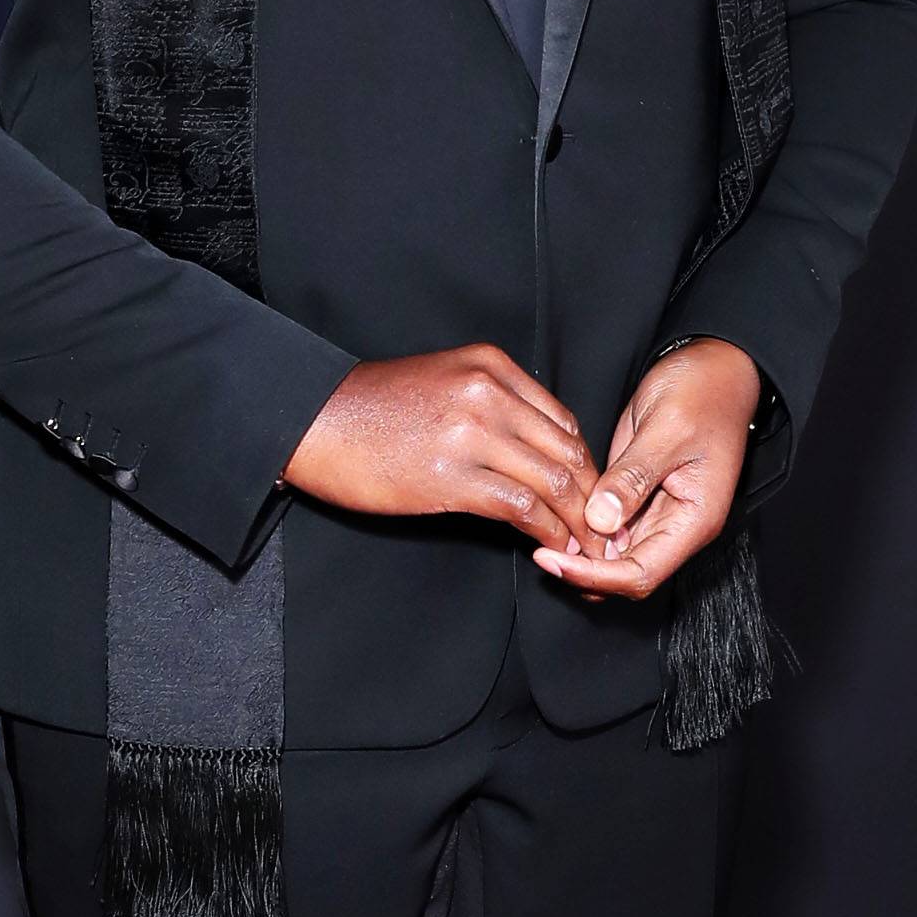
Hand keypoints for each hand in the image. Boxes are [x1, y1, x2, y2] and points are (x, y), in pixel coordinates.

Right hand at [283, 346, 599, 554]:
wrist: (310, 420)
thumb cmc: (369, 410)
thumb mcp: (442, 383)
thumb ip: (490, 404)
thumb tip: (531, 451)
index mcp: (490, 366)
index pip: (562, 420)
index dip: (585, 465)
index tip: (590, 496)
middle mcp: (488, 393)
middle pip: (567, 450)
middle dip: (594, 497)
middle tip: (606, 531)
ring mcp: (471, 433)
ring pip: (554, 481)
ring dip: (580, 522)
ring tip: (590, 550)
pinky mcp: (452, 476)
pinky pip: (521, 507)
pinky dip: (547, 533)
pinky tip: (553, 549)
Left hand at [532, 340, 760, 600]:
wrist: (714, 369)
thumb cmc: (703, 393)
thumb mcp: (666, 430)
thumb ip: (633, 478)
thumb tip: (601, 521)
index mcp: (695, 519)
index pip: (640, 573)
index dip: (595, 575)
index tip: (552, 559)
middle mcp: (678, 526)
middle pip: (626, 574)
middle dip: (583, 571)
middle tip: (540, 551)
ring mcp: (660, 514)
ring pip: (616, 556)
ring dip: (582, 554)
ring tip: (543, 535)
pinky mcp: (642, 497)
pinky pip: (612, 528)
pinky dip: (586, 530)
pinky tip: (559, 516)